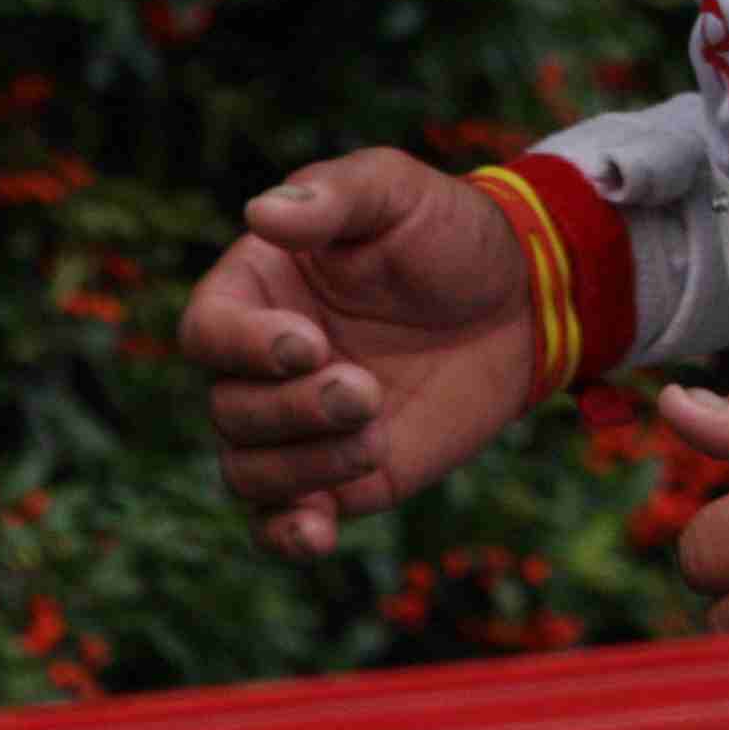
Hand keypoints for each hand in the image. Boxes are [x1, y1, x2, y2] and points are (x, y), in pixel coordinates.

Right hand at [175, 146, 535, 560]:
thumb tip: (260, 213)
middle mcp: (261, 364)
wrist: (521, 302)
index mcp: (258, 290)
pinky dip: (287, 536)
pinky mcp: (335, 477)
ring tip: (377, 434)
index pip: (207, 331)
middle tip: (367, 391)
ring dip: (306, 467)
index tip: (309, 344)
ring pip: (249, 471)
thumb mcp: (400, 192)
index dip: (244, 347)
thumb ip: (336, 196)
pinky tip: (320, 534)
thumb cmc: (451, 234)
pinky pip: (280, 523)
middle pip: (229, 408)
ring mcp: (295, 426)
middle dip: (294, 410)